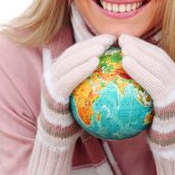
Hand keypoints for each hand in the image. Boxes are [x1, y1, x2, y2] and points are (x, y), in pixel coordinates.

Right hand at [29, 34, 115, 174]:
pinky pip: (67, 79)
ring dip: (86, 51)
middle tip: (110, 39)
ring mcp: (50, 83)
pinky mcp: (52, 94)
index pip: (78, 52)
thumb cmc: (79, 115)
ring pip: (68, 62)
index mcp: (62, 71)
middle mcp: (53, 73)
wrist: (59, 136)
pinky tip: (95, 63)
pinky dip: (80, 69)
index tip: (112, 38)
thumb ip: (97, 83)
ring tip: (103, 47)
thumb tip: (123, 73)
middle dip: (91, 43)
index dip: (93, 42)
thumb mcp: (89, 96)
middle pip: (72, 53)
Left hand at [119, 34, 174, 174]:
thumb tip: (118, 72)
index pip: (158, 56)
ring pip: (158, 66)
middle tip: (121, 38)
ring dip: (139, 53)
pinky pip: (153, 82)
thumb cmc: (152, 123)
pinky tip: (125, 63)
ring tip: (122, 47)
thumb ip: (139, 86)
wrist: (169, 145)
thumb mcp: (146, 101)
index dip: (142, 45)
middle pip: (158, 57)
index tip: (125, 40)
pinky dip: (139, 70)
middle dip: (139, 45)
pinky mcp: (173, 101)